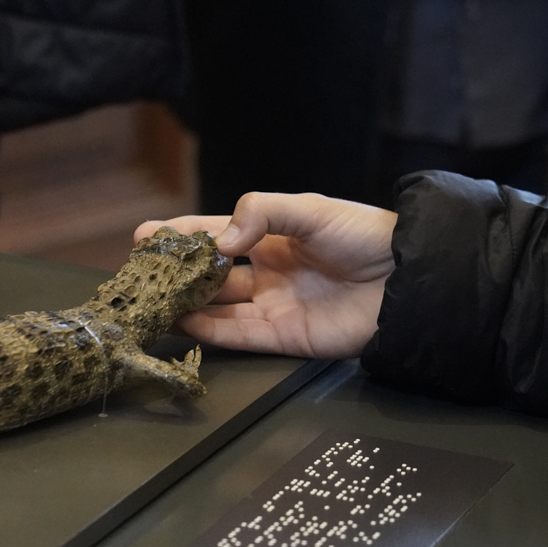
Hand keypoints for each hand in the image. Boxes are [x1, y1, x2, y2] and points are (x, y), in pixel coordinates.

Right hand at [134, 192, 396, 358]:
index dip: (181, 235)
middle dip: (175, 274)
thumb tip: (218, 242)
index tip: (144, 235)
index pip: (217, 234)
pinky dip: (208, 330)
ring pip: (218, 308)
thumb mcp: (310, 210)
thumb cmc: (366, 236)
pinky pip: (238, 335)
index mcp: (275, 237)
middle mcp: (269, 273)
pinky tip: (182, 321)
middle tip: (139, 274)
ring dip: (185, 305)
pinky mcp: (285, 337)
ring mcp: (274, 306)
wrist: (408, 280)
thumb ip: (261, 214)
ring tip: (150, 300)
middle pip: (211, 275)